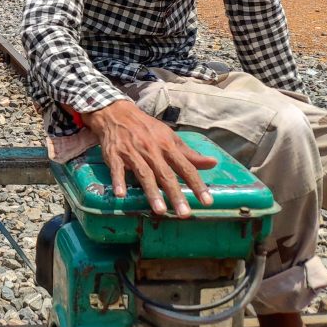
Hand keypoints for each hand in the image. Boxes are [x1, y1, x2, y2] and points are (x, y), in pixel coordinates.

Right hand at [80, 99, 216, 216]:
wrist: (117, 113)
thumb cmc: (147, 129)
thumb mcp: (169, 137)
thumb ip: (189, 154)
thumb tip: (213, 163)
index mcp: (167, 145)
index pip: (186, 167)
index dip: (197, 185)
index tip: (207, 201)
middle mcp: (151, 150)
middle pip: (165, 174)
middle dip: (175, 194)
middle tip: (184, 213)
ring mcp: (132, 153)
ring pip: (144, 174)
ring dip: (152, 192)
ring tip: (160, 210)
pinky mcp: (114, 155)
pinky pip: (117, 169)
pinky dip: (119, 181)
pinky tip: (121, 194)